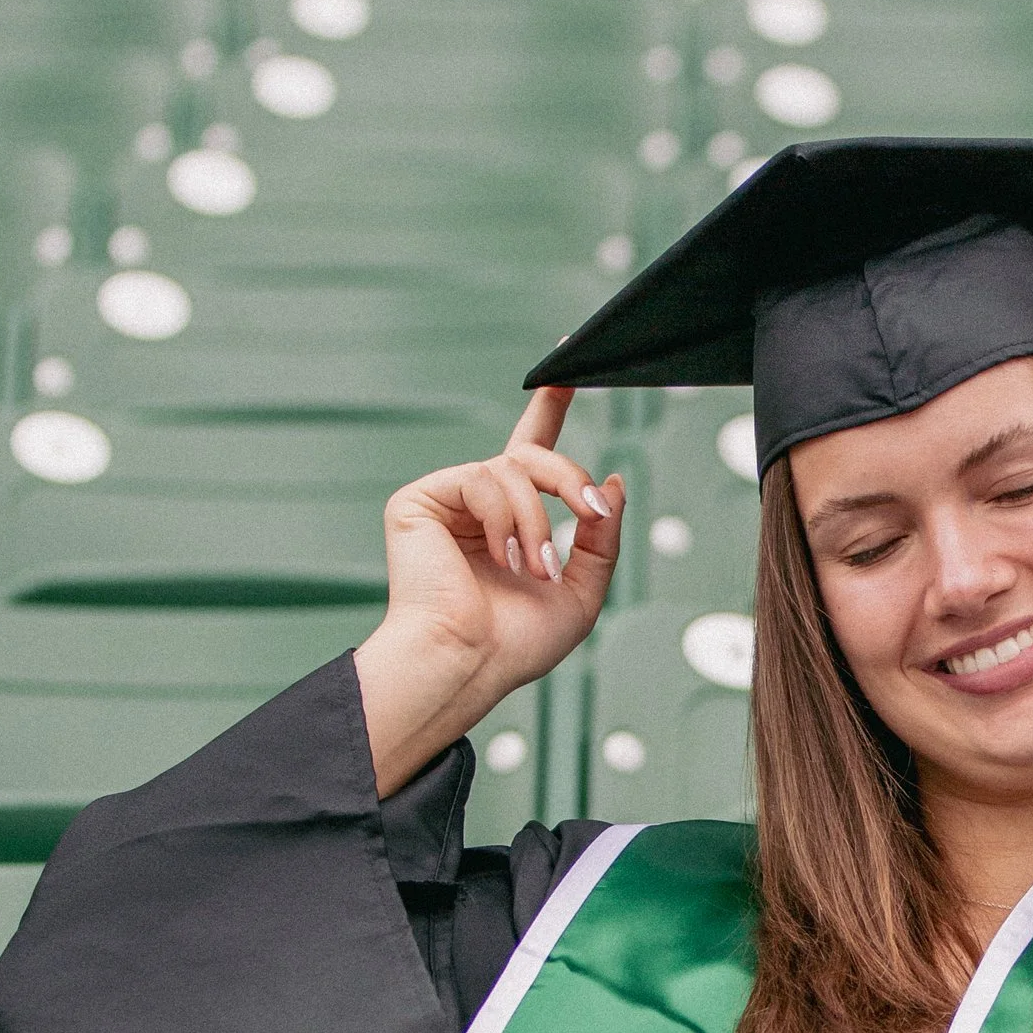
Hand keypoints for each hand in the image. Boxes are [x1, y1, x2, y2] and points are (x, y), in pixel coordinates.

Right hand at [356, 384, 623, 794]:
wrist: (468, 664)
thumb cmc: (515, 644)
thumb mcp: (581, 591)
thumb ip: (601, 537)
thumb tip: (612, 481)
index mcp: (512, 521)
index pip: (534, 451)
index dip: (550, 407)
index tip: (567, 368)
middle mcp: (479, 504)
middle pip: (533, 454)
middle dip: (569, 478)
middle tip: (591, 511)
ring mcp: (448, 500)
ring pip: (512, 466)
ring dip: (537, 518)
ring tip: (534, 566)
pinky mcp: (420, 501)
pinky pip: (479, 477)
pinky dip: (503, 517)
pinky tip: (502, 556)